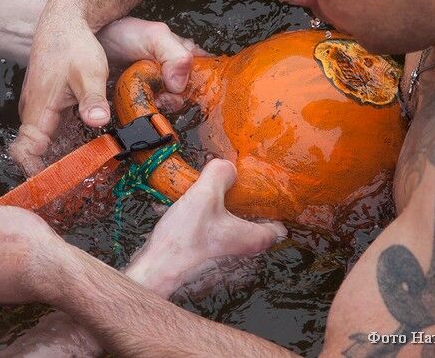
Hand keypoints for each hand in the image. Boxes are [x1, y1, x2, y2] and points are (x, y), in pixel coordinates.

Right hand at [12, 14, 200, 174]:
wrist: (65, 19)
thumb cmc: (75, 45)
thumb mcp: (89, 72)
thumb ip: (92, 99)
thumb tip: (97, 121)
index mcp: (39, 109)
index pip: (25, 151)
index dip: (37, 172)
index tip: (57, 186)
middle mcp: (34, 112)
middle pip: (36, 153)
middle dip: (54, 171)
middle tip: (81, 187)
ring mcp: (40, 107)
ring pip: (44, 142)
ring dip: (61, 157)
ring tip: (87, 174)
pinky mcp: (48, 103)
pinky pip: (52, 131)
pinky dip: (65, 143)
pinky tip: (88, 149)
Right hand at [124, 159, 286, 296]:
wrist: (155, 268)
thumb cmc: (184, 238)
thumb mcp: (204, 195)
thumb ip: (220, 174)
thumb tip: (228, 167)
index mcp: (251, 238)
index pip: (278, 227)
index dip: (271, 208)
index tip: (259, 191)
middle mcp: (242, 252)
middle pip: (251, 223)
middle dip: (239, 204)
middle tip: (227, 187)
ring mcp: (223, 258)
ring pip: (228, 227)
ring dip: (216, 211)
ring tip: (201, 195)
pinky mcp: (204, 259)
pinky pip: (209, 235)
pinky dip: (200, 222)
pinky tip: (182, 210)